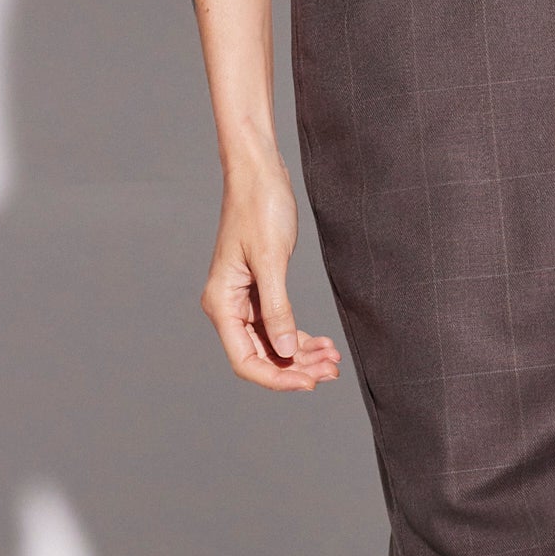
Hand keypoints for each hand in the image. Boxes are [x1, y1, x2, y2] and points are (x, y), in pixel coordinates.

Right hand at [202, 158, 341, 393]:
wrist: (260, 172)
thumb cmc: (259, 207)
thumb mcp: (271, 260)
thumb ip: (277, 309)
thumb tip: (286, 351)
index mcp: (222, 303)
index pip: (246, 359)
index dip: (276, 378)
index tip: (309, 383)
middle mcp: (229, 306)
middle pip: (261, 356)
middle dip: (296, 369)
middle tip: (331, 372)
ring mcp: (244, 300)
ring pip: (273, 344)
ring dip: (302, 356)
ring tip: (332, 360)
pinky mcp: (261, 289)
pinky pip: (279, 326)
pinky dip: (301, 338)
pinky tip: (323, 344)